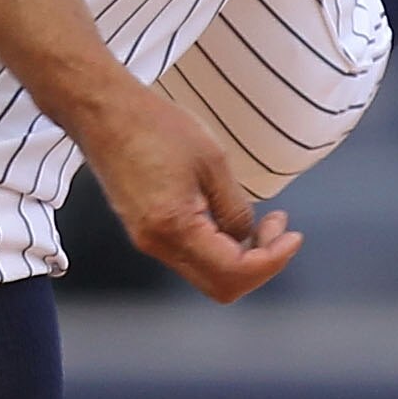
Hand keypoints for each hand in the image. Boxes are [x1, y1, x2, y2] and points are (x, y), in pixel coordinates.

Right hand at [68, 77, 300, 302]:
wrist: (104, 113)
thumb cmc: (154, 126)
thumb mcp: (212, 160)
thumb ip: (235, 207)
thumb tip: (248, 236)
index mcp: (175, 227)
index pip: (233, 272)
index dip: (272, 260)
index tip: (293, 236)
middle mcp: (157, 244)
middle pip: (221, 286)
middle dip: (259, 263)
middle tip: (280, 228)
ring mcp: (148, 240)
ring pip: (207, 273)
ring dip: (241, 255)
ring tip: (263, 219)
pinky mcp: (146, 230)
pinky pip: (191, 255)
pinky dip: (220, 246)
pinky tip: (230, 216)